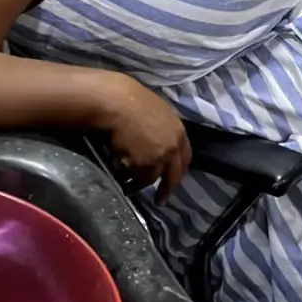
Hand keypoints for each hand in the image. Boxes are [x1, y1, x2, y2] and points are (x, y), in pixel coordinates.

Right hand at [97, 74, 190, 201]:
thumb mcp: (158, 113)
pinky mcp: (141, 165)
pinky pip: (135, 178)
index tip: (173, 178)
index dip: (178, 170)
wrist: (116, 103)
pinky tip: (121, 182)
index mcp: (179, 132)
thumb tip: (159, 142)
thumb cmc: (132, 100)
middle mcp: (172, 148)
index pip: (185, 157)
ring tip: (129, 189)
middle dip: (166, 189)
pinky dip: (128, 181)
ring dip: (140, 187)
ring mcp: (157, 158)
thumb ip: (164, 131)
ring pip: (150, 180)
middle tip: (160, 200)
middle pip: (173, 175)